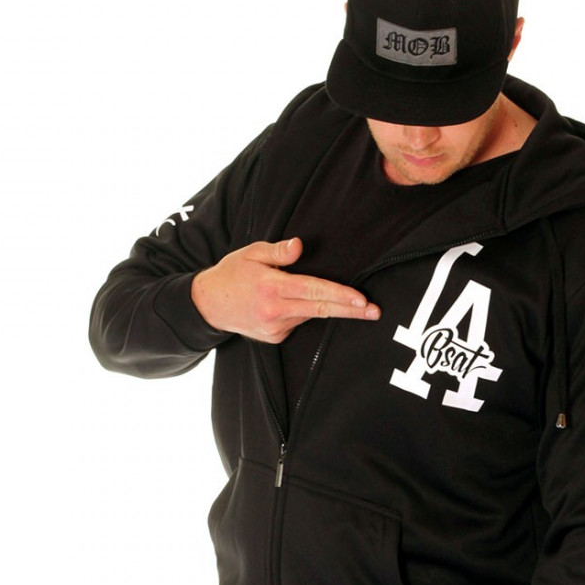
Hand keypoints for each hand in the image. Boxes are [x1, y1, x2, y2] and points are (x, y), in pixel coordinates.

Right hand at [190, 237, 379, 342]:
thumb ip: (278, 251)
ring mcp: (275, 328)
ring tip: (326, 297)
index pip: (314, 291)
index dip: (340, 295)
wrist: (208, 305)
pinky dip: (301, 312)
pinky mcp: (275, 338)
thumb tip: (300, 246)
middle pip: (321, 309)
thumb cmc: (232, 274)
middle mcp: (275, 311)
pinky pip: (297, 322)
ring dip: (322, 306)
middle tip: (375, 311)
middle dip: (351, 311)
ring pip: (309, 314)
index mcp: (272, 287)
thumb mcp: (251, 253)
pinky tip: (289, 304)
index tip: (361, 299)